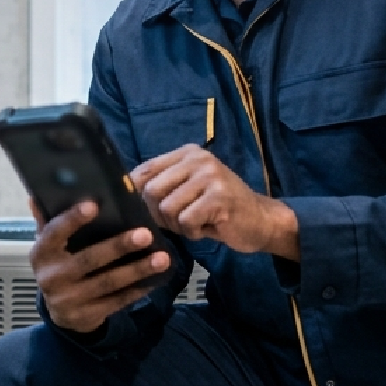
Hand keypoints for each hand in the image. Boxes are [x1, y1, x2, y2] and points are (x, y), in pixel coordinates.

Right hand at [28, 199, 171, 334]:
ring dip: (137, 270)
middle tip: (145, 234)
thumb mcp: (50, 246)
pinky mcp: (87, 316)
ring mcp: (69, 299)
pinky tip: (155, 279)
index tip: (94, 205)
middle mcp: (52, 277)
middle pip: (89, 259)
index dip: (72, 219)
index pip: (54, 233)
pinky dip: (137, 290)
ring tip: (162, 258)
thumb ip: (48, 221)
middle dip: (119, 246)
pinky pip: (116, 301)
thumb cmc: (60, 266)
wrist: (61, 314)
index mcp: (42, 253)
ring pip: (108, 282)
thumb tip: (38, 195)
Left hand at [131, 145, 300, 260]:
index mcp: (187, 153)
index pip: (144, 170)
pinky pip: (186, 221)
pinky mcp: (219, 197)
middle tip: (179, 221)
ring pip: (167, 208)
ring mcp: (209, 175)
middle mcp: (197, 158)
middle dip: (159, 215)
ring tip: (197, 223)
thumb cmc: (219, 209)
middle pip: (151, 191)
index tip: (147, 211)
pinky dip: (193, 232)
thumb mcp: (189, 190)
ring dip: (178, 226)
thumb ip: (162, 187)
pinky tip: (208, 227)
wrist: (262, 220)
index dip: (136, 195)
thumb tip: (124, 195)